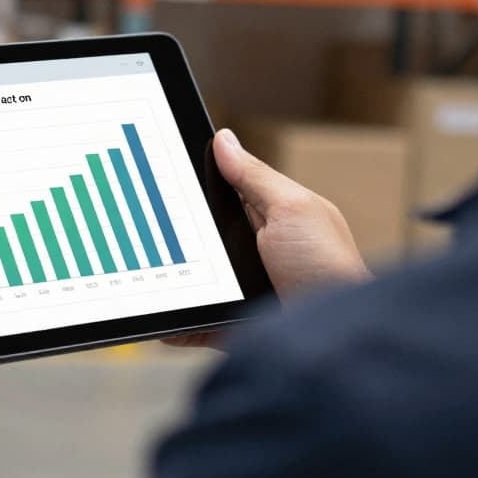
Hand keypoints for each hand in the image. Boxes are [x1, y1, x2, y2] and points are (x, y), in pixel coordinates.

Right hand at [166, 129, 369, 348]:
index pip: (223, 192)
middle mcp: (254, 252)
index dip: (194, 183)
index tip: (159, 174)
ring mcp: (241, 289)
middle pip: (201, 235)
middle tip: (144, 224)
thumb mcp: (292, 208)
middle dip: (174, 232)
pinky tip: (161, 317)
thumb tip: (223, 139)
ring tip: (145, 270)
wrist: (332, 338)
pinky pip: (193, 321)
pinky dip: (176, 322)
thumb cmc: (328, 267)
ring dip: (171, 277)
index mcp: (270, 218)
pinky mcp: (230, 324)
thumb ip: (254, 176)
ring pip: (192, 277)